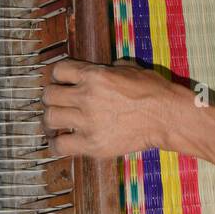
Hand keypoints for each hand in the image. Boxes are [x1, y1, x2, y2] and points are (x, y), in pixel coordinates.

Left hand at [43, 59, 180, 158]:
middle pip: (49, 95)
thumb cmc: (152, 90)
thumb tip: (98, 71)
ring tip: (57, 123)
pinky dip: (56, 144)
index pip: (58, 70)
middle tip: (57, 103)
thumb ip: (107, 69)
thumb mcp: (128, 68)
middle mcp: (86, 96)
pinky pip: (60, 146)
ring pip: (50, 118)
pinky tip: (62, 141)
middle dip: (51, 97)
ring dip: (51, 119)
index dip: (58, 76)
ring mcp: (88, 121)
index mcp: (94, 75)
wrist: (165, 116)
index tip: (60, 82)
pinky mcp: (92, 144)